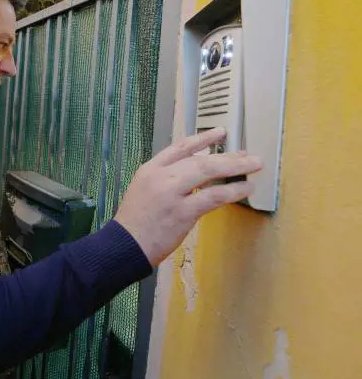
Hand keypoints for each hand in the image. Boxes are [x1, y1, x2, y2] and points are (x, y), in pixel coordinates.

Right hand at [113, 127, 262, 266]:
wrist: (124, 246)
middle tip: (247, 154)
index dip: (203, 138)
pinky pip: (214, 196)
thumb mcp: (144, 191)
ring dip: (235, 167)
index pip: (179, 147)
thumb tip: (199, 174)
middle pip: (199, 158)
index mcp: (150, 170)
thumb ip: (167, 180)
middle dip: (227, 155)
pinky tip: (245, 189)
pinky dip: (233, 191)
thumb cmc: (135, 223)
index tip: (220, 133)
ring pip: (208, 171)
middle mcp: (160, 177)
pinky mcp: (182, 212)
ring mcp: (171, 194)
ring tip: (254, 166)